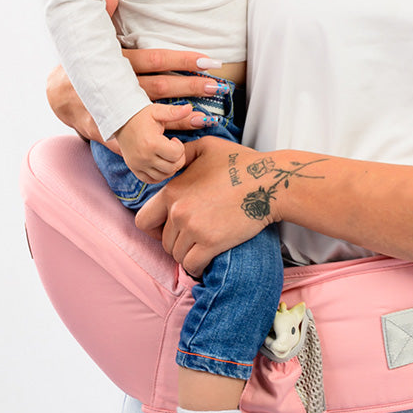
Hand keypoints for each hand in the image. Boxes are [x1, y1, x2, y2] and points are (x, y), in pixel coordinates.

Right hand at [45, 50, 220, 147]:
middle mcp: (114, 85)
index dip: (182, 61)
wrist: (57, 93)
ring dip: (180, 117)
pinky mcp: (106, 130)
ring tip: (208, 116)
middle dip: (190, 87)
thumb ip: (103, 13)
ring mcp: (109, 110)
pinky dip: (157, 138)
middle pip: (159, 87)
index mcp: (114, 60)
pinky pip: (136, 137)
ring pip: (151, 115)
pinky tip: (179, 141)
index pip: (154, 59)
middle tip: (218, 86)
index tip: (208, 61)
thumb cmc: (83, 60)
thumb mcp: (89, 34)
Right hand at [115, 105, 186, 182]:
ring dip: (170, 167)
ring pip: (163, 176)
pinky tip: (160, 163)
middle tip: (172, 148)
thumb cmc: (141, 115)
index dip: (180, 147)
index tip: (173, 140)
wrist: (120, 121)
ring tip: (166, 155)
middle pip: (172, 167)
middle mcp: (144, 157)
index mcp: (152, 143)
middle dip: (178, 158)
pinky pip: (151, 180)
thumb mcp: (158, 111)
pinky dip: (159, 175)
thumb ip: (174, 112)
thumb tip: (189, 107)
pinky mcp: (134, 168)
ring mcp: (138, 164)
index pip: (176, 154)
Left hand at [135, 139, 321, 277]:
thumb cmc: (241, 163)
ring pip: (177, 255)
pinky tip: (207, 259)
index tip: (169, 229)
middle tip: (193, 238)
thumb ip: (183, 154)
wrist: (269, 181)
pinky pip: (192, 265)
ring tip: (203, 246)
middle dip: (176, 242)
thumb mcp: (207, 147)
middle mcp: (178, 211)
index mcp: (172, 191)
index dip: (154, 228)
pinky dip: (198, 266)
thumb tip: (171, 157)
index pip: (144, 221)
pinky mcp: (211, 243)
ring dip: (188, 254)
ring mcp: (194, 229)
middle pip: (164, 241)